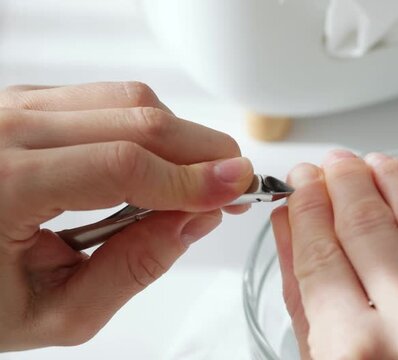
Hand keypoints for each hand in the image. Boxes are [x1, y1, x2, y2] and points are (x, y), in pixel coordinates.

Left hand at [0, 82, 253, 350]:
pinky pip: (109, 100)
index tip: (238, 189)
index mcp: (1, 185)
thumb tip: (197, 220)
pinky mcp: (28, 103)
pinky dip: (150, 129)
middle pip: (136, 118)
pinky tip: (159, 167)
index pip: (122, 165)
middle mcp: (3, 130)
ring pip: (128, 99)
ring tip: (199, 182)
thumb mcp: (57, 311)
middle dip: (202, 150)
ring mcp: (13, 108)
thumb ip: (134, 268)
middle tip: (235, 184)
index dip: (192, 177)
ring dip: (180, 138)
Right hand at [272, 150, 397, 358]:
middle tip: (328, 164)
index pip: (320, 248)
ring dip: (392, 174)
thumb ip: (303, 298)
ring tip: (370, 161)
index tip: (299, 183)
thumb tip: (290, 225)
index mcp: (354, 353)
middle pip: (366, 222)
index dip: (306, 205)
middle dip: (341, 180)